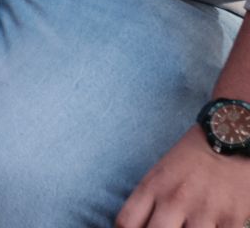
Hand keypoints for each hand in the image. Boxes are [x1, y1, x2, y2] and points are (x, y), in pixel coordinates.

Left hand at [118, 126, 249, 226]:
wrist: (230, 140)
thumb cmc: (193, 157)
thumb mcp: (162, 171)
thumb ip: (150, 198)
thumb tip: (141, 224)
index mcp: (153, 186)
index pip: (126, 222)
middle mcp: (175, 200)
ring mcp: (203, 211)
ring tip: (188, 227)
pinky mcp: (231, 219)